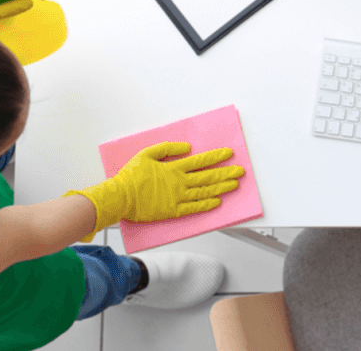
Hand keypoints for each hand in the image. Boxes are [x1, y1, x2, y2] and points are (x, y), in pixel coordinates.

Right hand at [67, 142, 244, 235]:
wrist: (120, 197)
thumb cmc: (131, 176)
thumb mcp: (148, 153)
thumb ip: (169, 149)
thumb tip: (187, 148)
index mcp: (174, 168)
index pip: (201, 161)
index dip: (217, 157)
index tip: (229, 154)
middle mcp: (179, 182)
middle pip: (208, 177)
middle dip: (226, 173)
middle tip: (240, 171)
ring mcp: (178, 198)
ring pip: (205, 192)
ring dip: (221, 188)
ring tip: (234, 185)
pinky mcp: (173, 211)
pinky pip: (194, 208)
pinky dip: (207, 205)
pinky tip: (218, 202)